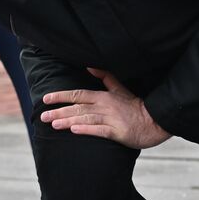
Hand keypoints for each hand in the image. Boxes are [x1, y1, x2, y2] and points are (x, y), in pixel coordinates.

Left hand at [41, 68, 172, 148]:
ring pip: (86, 119)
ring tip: (54, 124)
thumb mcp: (120, 90)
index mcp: (103, 96)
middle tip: (42, 116)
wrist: (156, 121)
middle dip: (59, 111)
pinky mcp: (119, 132)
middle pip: (78, 108)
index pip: (78, 94)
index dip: (61, 96)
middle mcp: (105, 106)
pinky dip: (87, 130)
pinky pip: (100, 131)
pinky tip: (75, 131)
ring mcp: (112, 119)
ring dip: (69, 121)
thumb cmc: (135, 107)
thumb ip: (105, 78)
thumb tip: (89, 67)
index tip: (46, 99)